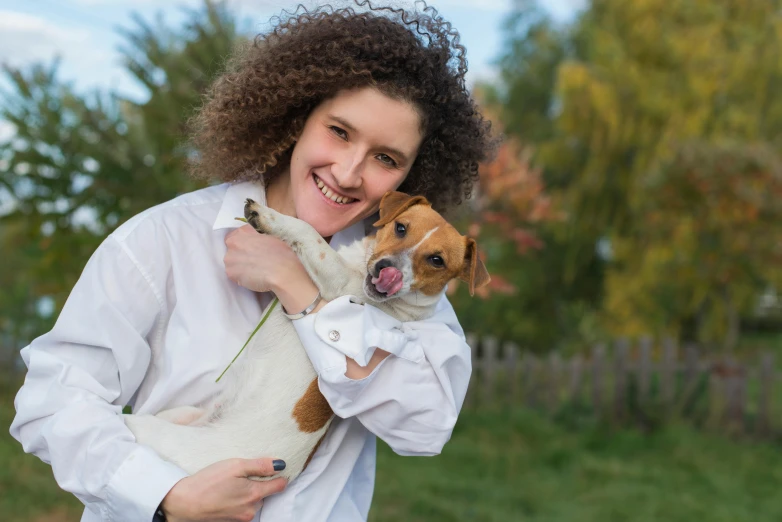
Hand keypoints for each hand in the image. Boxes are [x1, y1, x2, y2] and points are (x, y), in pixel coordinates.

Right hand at [161, 458, 286, 521]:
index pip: (280, 485)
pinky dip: (239, 501)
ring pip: (254, 502)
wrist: (184, 503)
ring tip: (231, 484)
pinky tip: (226, 494)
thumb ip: (260, 465)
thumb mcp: (235, 465)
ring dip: (248, 493)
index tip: (271, 468)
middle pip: (267, 493)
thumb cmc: (208, 482)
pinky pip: (243, 509)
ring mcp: (242, 518)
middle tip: (242, 474)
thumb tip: (281, 464)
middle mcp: (252, 509)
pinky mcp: (232, 521)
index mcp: (255, 494)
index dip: (279, 474)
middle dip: (260, 483)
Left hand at [224, 225, 304, 292]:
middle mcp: (232, 243)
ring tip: (253, 271)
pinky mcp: (230, 273)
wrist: (282, 272)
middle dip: (240, 254)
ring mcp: (229, 259)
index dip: (244, 242)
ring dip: (239, 266)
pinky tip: (252, 278)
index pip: (236, 235)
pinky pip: (234, 275)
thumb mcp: (271, 237)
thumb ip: (257, 237)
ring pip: (232, 262)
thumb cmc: (281, 254)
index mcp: (243, 232)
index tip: (251, 249)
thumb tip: (255, 241)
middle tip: (253, 260)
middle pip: (232, 249)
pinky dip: (241, 277)